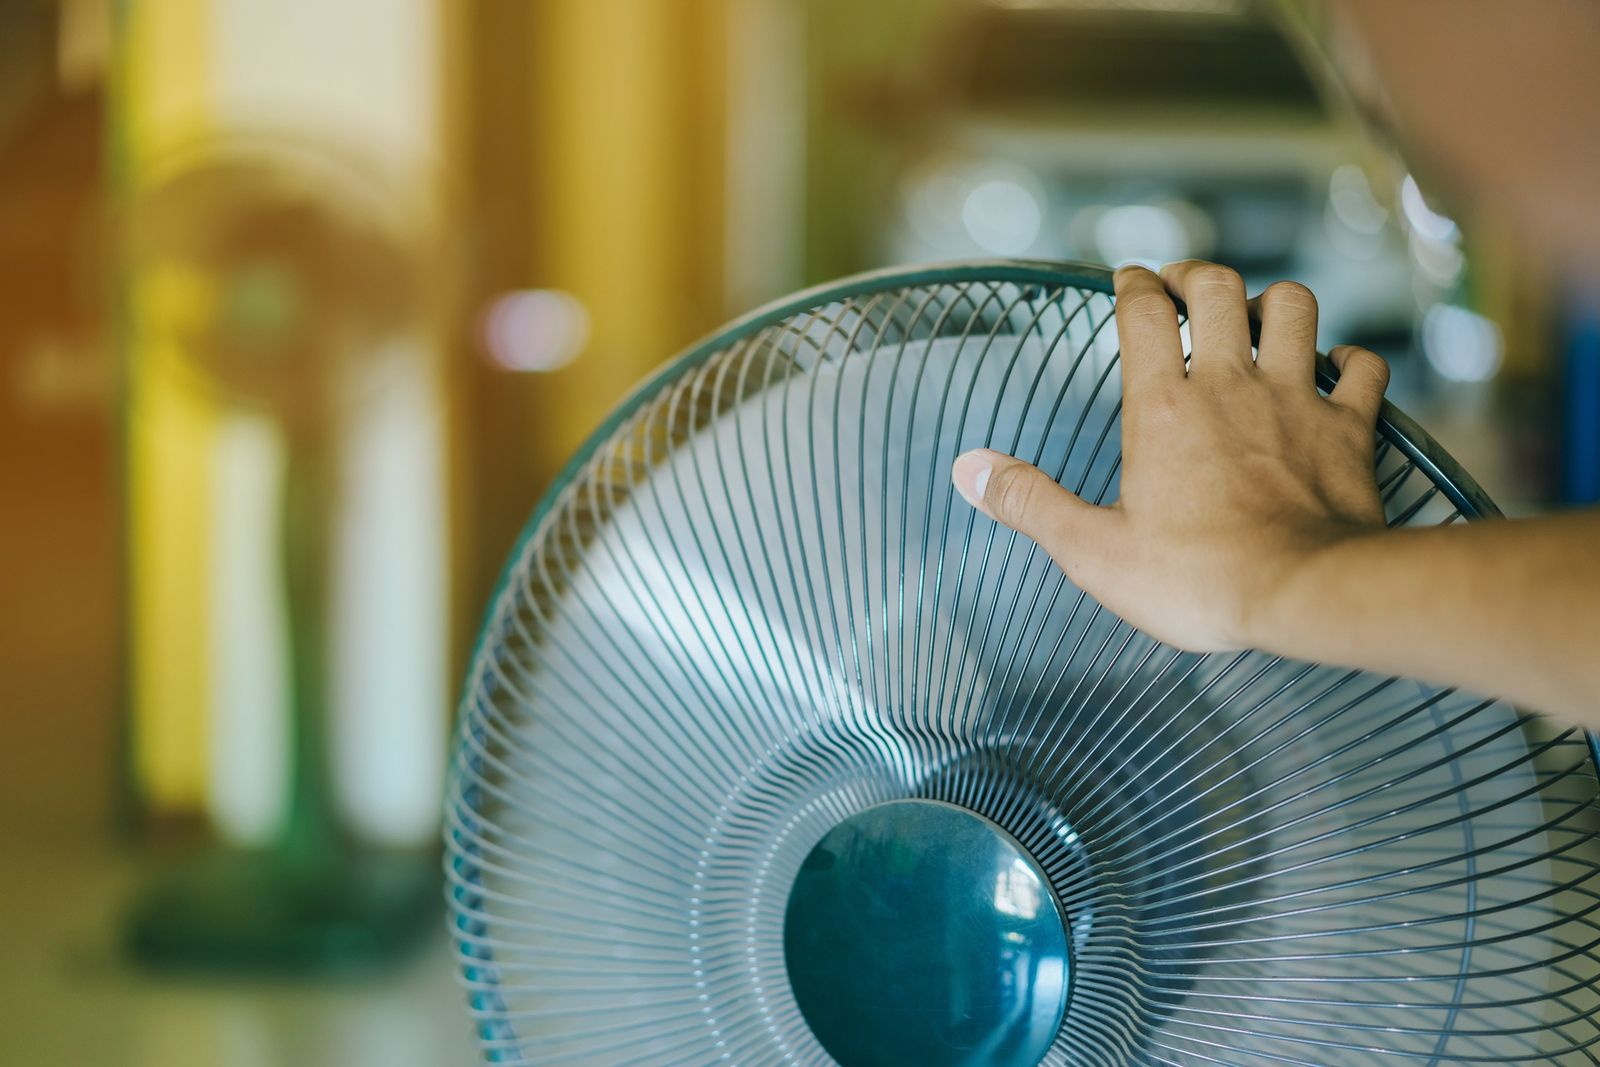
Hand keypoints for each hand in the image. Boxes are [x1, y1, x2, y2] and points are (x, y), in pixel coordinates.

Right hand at [951, 261, 1391, 653]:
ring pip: (1295, 307)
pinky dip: (1350, 359)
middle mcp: (1230, 385)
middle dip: (1196, 275)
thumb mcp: (1092, 551)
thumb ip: (1029, 502)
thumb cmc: (1197, 579)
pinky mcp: (1349, 429)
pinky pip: (1363, 369)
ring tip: (1255, 318)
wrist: (1306, 594)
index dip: (1132, 283)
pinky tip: (1336, 368)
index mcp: (1162, 407)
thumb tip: (968, 469)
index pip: (1143, 311)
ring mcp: (1297, 401)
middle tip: (1183, 286)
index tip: (1126, 278)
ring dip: (1273, 301)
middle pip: (1219, 288)